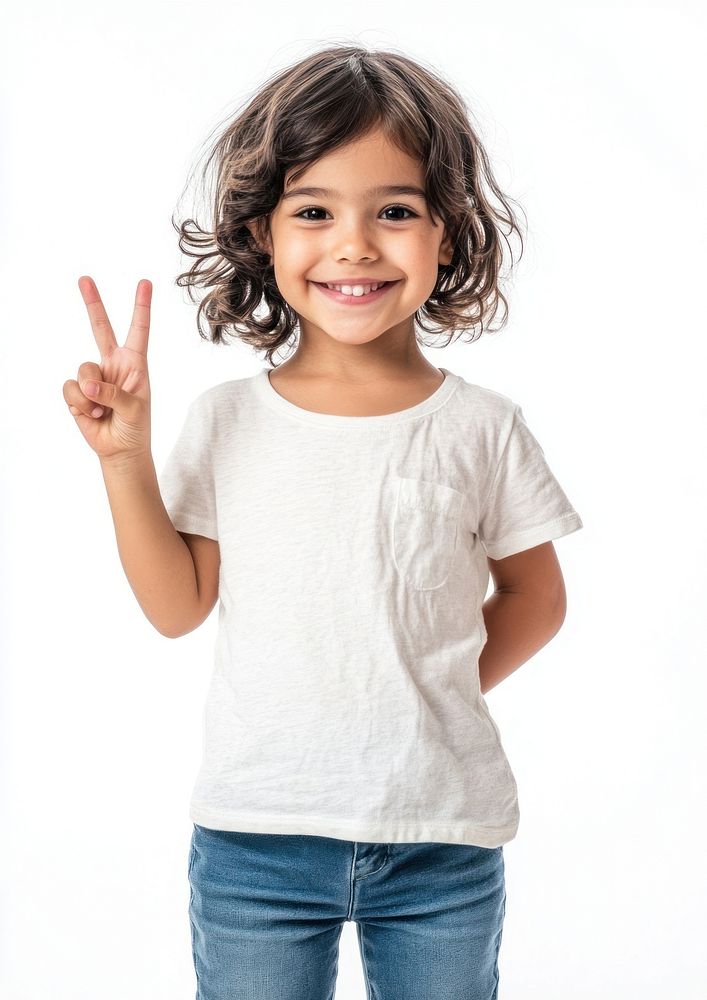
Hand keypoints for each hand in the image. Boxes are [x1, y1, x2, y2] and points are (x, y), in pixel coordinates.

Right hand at [64, 276, 153, 461]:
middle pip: (101, 328)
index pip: (139, 330)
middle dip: (93, 303)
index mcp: (135, 363)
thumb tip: (86, 385)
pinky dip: (80, 405)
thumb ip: (112, 394)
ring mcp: (94, 376)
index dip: (141, 306)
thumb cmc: (135, 427)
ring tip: (103, 411)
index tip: (145, 283)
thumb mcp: (134, 409)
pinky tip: (92, 415)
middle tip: (84, 279)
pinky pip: (71, 389)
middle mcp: (113, 364)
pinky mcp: (77, 391)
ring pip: (83, 369)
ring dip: (91, 395)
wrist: (120, 450)